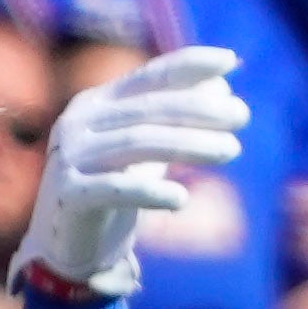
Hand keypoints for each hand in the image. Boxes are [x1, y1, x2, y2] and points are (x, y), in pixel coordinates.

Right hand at [25, 44, 252, 298]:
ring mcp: (70, 157)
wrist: (65, 247)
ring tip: (232, 150)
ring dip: (189, 145)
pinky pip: (114, 189)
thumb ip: (175, 121)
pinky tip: (181, 199)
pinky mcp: (68, 195)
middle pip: (147, 109)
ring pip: (137, 144)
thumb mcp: (146, 153)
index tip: (231, 62)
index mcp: (96, 103)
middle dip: (199, 109)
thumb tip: (223, 86)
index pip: (148, 77)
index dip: (188, 66)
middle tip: (242, 116)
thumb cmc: (111, 194)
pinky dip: (149, 193)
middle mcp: (79, 121)